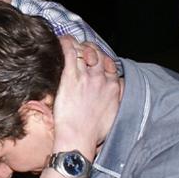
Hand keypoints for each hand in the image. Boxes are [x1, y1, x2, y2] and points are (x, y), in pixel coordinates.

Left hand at [51, 38, 121, 156]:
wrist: (79, 137)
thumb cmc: (94, 132)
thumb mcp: (115, 115)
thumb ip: (116, 99)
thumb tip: (116, 92)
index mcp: (113, 87)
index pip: (111, 65)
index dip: (104, 61)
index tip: (97, 62)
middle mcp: (102, 78)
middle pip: (100, 55)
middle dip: (92, 50)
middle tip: (84, 53)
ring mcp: (86, 76)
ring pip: (86, 51)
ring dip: (80, 46)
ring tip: (73, 47)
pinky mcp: (71, 77)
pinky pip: (70, 52)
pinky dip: (67, 43)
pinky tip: (62, 40)